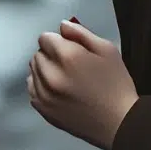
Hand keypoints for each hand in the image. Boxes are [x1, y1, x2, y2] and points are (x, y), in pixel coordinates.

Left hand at [27, 20, 138, 149]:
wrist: (119, 123)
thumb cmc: (117, 87)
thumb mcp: (107, 51)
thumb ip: (81, 34)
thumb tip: (62, 26)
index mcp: (68, 57)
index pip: (45, 38)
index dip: (59, 40)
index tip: (71, 48)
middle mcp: (52, 75)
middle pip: (38, 54)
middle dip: (51, 54)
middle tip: (72, 64)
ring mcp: (45, 94)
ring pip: (33, 71)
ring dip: (45, 70)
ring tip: (67, 78)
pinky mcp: (43, 110)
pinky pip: (32, 89)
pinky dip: (41, 86)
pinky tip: (60, 89)